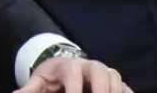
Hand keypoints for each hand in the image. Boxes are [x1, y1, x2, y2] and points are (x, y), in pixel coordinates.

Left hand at [15, 57, 132, 92]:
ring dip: (115, 91)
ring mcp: (106, 73)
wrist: (66, 67)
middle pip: (101, 72)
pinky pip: (126, 88)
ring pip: (116, 79)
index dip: (74, 89)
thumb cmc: (53, 77)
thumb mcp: (40, 81)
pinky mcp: (118, 82)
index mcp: (71, 65)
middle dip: (101, 89)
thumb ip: (30, 89)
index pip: (74, 75)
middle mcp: (91, 66)